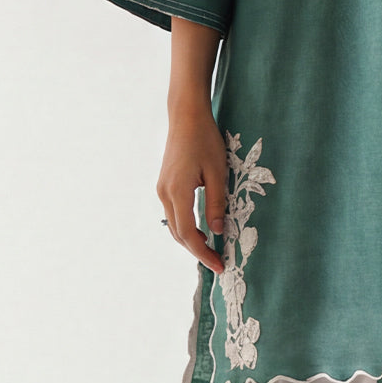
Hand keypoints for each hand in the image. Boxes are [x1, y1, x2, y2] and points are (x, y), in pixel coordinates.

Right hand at [157, 111, 227, 273]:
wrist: (186, 117)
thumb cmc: (205, 140)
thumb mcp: (218, 173)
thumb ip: (216, 204)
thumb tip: (217, 232)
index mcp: (178, 192)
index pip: (189, 234)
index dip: (203, 253)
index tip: (219, 265)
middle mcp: (165, 193)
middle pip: (179, 234)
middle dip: (198, 251)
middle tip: (218, 262)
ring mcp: (162, 189)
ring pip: (174, 225)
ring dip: (191, 240)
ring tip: (211, 250)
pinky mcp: (165, 185)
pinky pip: (174, 214)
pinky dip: (186, 227)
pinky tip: (201, 230)